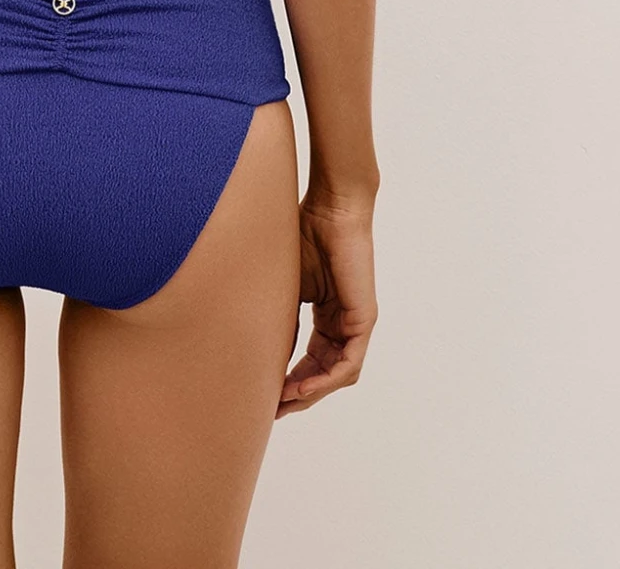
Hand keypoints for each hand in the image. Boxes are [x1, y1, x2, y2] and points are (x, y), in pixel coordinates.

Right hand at [277, 194, 376, 417]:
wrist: (330, 208)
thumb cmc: (304, 234)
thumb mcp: (284, 286)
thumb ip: (278, 317)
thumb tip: (255, 351)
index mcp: (327, 317)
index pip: (310, 361)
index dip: (288, 382)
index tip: (264, 395)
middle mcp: (344, 324)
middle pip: (324, 374)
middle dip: (297, 396)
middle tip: (271, 411)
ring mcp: (356, 324)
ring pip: (337, 375)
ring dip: (309, 393)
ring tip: (282, 403)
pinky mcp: (364, 320)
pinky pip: (348, 363)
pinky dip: (325, 380)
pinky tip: (302, 388)